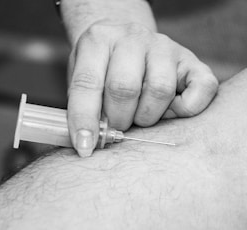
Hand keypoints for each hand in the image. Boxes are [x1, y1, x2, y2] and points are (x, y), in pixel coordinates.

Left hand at [67, 21, 217, 156]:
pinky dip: (186, 109)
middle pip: (124, 88)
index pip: (87, 83)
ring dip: (146, 116)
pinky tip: (169, 110)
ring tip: (138, 115)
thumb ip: (82, 104)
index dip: (84, 119)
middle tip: (116, 124)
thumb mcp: (80, 77)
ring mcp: (164, 46)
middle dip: (117, 118)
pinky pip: (201, 89)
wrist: (124, 40)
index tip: (83, 148)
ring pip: (159, 90)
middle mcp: (132, 37)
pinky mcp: (191, 60)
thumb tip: (85, 143)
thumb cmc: (101, 68)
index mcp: (97, 40)